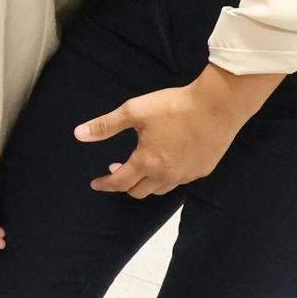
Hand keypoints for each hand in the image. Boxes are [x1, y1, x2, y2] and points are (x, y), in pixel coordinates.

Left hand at [76, 65, 277, 197]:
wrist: (217, 105)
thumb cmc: (173, 106)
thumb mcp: (134, 112)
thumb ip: (105, 125)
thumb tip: (79, 134)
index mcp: (147, 162)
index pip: (120, 182)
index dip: (105, 184)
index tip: (96, 184)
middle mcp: (167, 174)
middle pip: (139, 191)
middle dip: (123, 184)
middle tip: (116, 168)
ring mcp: (187, 174)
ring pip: (160, 190)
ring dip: (145, 183)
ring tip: (139, 166)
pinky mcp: (203, 169)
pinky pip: (179, 182)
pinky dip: (166, 178)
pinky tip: (166, 163)